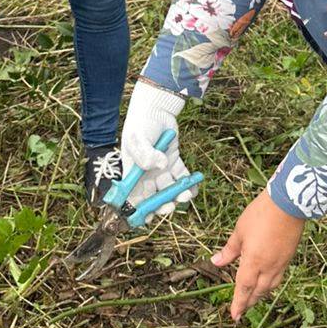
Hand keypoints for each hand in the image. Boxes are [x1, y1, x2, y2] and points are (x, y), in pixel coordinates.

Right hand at [120, 82, 197, 218]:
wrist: (156, 108)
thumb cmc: (141, 123)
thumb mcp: (138, 138)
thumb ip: (146, 153)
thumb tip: (160, 166)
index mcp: (132, 173)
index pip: (133, 197)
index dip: (138, 210)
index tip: (147, 218)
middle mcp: (146, 174)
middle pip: (152, 197)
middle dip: (161, 205)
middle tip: (169, 207)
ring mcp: (160, 169)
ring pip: (169, 189)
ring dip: (176, 195)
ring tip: (185, 195)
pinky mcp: (174, 162)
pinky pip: (181, 177)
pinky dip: (188, 183)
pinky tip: (194, 185)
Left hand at [212, 192, 304, 320]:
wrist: (288, 203)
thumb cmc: (261, 214)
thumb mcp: (240, 231)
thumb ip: (229, 250)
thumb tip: (216, 262)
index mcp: (253, 262)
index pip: (244, 288)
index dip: (238, 304)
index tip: (234, 316)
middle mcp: (268, 267)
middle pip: (258, 291)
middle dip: (249, 302)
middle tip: (241, 310)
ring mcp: (281, 262)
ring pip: (270, 286)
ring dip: (261, 294)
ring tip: (254, 298)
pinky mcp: (289, 256)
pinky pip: (279, 277)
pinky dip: (271, 283)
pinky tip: (267, 281)